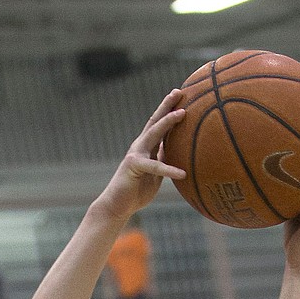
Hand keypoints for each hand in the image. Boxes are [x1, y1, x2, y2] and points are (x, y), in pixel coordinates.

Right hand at [98, 90, 186, 218]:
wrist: (117, 206)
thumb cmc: (136, 192)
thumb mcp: (155, 175)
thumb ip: (163, 160)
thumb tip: (176, 152)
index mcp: (146, 147)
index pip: (159, 125)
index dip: (169, 110)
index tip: (181, 96)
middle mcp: (140, 146)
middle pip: (155, 121)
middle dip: (167, 105)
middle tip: (179, 91)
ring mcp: (136, 154)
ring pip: (153, 133)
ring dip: (168, 122)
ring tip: (182, 113)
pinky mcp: (134, 166)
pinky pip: (155, 166)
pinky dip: (169, 169)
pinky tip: (182, 174)